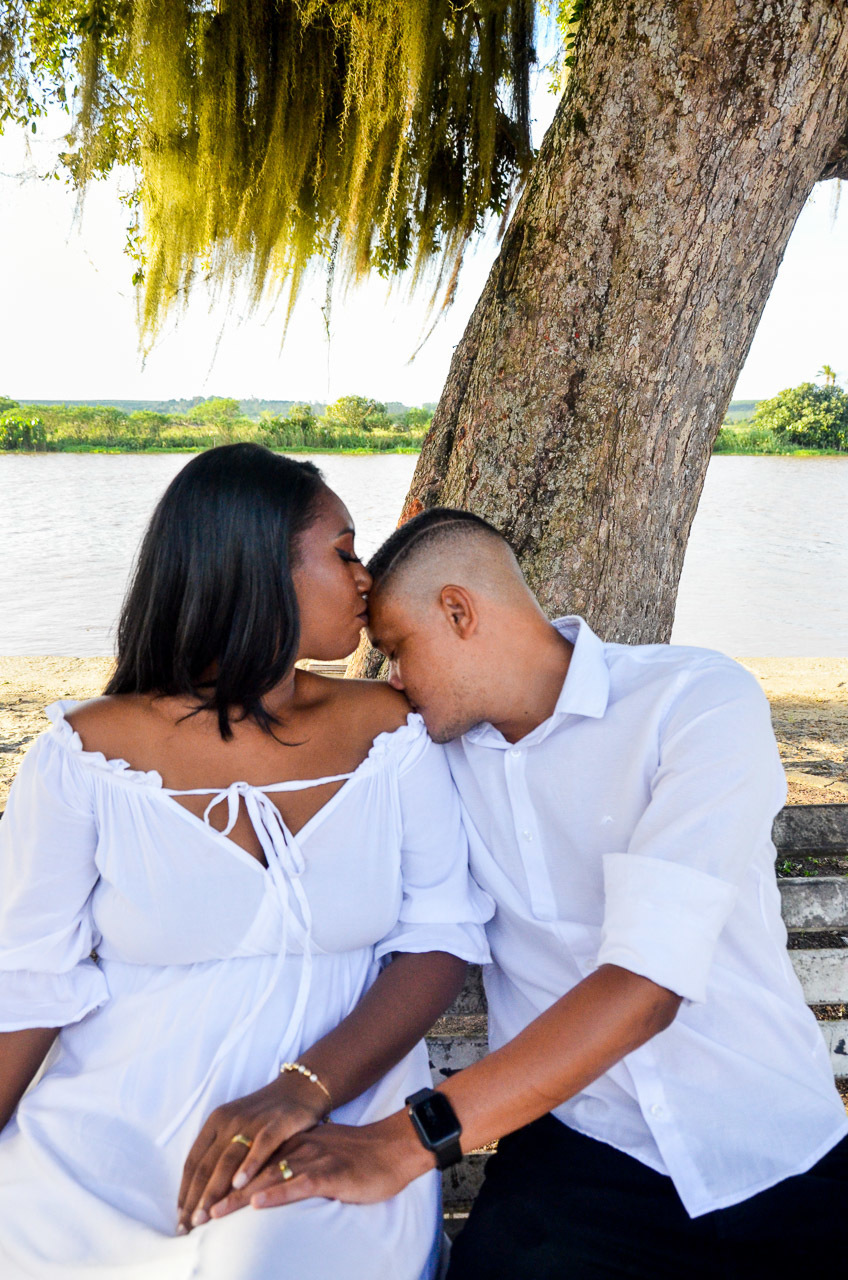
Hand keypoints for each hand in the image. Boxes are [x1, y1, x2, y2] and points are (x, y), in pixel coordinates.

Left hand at [176, 1075, 326, 1233]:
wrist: (299, 1088)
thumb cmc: (265, 1116)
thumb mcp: (236, 1128)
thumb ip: (220, 1154)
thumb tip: (199, 1193)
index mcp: (216, 1122)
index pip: (193, 1162)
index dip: (185, 1191)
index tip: (180, 1218)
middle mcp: (230, 1120)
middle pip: (206, 1165)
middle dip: (196, 1199)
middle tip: (188, 1227)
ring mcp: (252, 1121)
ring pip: (228, 1159)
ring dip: (215, 1189)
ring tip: (207, 1216)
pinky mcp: (277, 1123)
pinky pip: (260, 1146)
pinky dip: (248, 1165)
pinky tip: (240, 1185)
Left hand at [208, 1112, 433, 1218]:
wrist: (393, 1149)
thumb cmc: (358, 1159)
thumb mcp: (318, 1155)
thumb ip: (292, 1164)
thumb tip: (267, 1183)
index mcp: (290, 1144)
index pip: (246, 1161)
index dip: (218, 1182)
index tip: (194, 1204)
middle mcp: (295, 1148)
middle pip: (250, 1169)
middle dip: (218, 1193)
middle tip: (192, 1216)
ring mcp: (312, 1158)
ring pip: (266, 1177)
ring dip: (238, 1197)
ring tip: (212, 1214)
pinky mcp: (330, 1173)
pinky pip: (298, 1183)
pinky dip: (277, 1192)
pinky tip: (259, 1202)